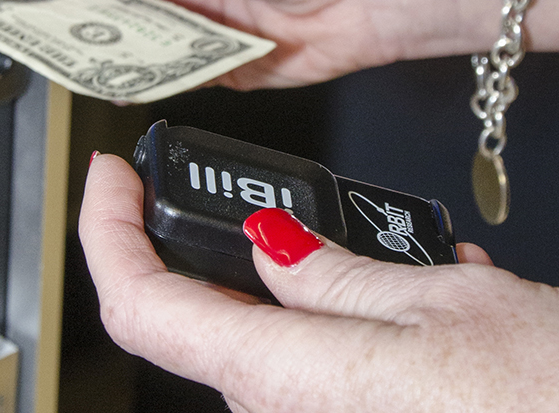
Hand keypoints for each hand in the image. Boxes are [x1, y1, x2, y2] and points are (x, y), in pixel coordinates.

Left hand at [81, 153, 558, 412]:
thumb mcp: (449, 303)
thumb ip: (339, 275)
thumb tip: (272, 249)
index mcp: (291, 377)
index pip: (144, 308)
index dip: (108, 236)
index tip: (110, 182)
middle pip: (216, 320)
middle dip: (249, 254)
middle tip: (295, 209)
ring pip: (283, 340)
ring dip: (327, 289)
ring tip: (405, 259)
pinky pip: (329, 372)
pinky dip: (360, 326)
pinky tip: (428, 307)